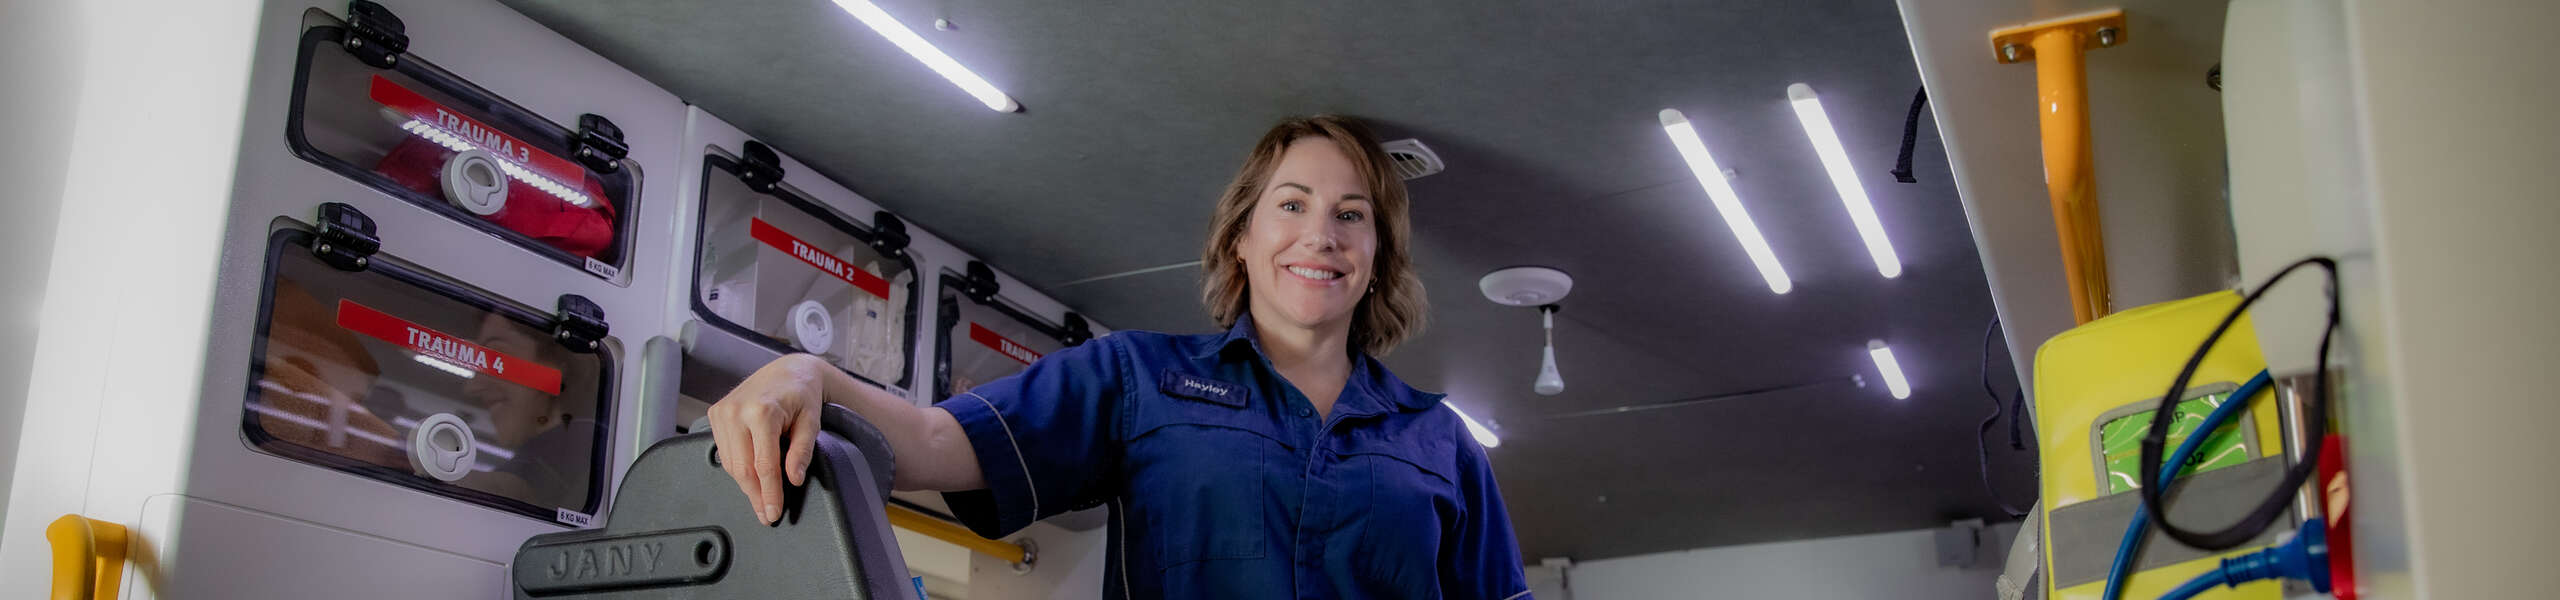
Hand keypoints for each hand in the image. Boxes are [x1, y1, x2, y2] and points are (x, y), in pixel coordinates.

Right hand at [707, 353, 827, 524]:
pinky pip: (724, 451)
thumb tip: (793, 479)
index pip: (763, 465)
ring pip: (730, 463)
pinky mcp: (715, 414)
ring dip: (746, 484)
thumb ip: (802, 452)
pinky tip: (751, 475)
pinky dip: (738, 467)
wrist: (787, 371)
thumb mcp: (811, 423)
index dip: (769, 493)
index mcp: (762, 411)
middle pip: (742, 468)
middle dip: (755, 495)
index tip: (773, 512)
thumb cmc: (802, 395)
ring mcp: (722, 412)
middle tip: (766, 515)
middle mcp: (736, 411)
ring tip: (761, 498)